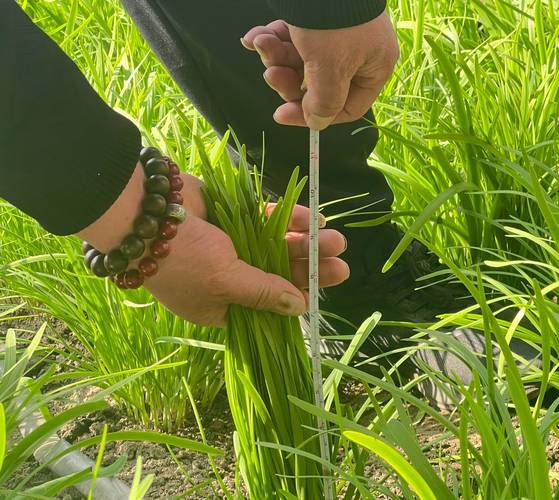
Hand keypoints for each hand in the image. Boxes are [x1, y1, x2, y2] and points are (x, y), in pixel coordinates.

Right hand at [78, 165, 348, 326]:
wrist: (142, 207)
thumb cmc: (181, 256)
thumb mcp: (225, 281)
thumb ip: (264, 292)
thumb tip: (299, 307)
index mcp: (221, 306)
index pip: (268, 308)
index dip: (296, 298)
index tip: (322, 291)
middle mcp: (229, 278)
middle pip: (279, 275)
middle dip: (310, 269)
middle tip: (343, 265)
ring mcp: (233, 245)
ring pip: (278, 246)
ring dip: (306, 243)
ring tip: (337, 240)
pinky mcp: (236, 216)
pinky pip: (269, 220)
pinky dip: (290, 219)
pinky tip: (314, 218)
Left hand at [241, 11, 399, 129]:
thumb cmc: (333, 20)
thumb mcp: (329, 68)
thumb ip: (324, 102)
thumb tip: (317, 124)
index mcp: (374, 67)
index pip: (346, 107)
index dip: (312, 115)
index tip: (281, 113)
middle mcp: (359, 53)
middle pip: (318, 84)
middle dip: (288, 78)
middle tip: (270, 73)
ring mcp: (339, 34)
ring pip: (302, 60)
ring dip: (276, 56)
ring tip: (261, 43)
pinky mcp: (319, 18)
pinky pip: (295, 37)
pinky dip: (274, 38)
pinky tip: (256, 36)